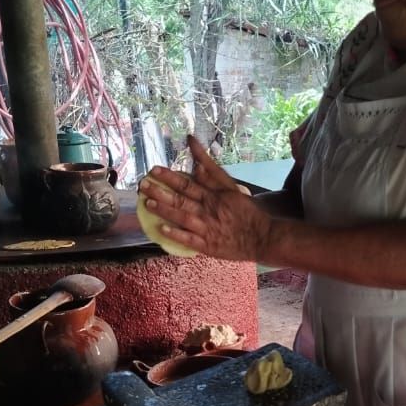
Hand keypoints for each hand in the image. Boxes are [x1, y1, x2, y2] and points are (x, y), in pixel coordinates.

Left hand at [138, 136, 270, 261]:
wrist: (262, 236)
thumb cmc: (247, 212)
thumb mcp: (232, 188)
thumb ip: (213, 173)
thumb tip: (197, 160)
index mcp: (213, 196)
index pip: (187, 183)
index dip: (169, 176)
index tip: (154, 170)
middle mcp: (208, 210)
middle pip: (180, 198)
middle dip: (160, 191)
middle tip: (143, 185)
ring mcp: (207, 228)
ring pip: (182, 216)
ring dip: (164, 209)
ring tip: (148, 203)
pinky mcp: (208, 245)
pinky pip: (189, 240)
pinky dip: (175, 234)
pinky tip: (162, 230)